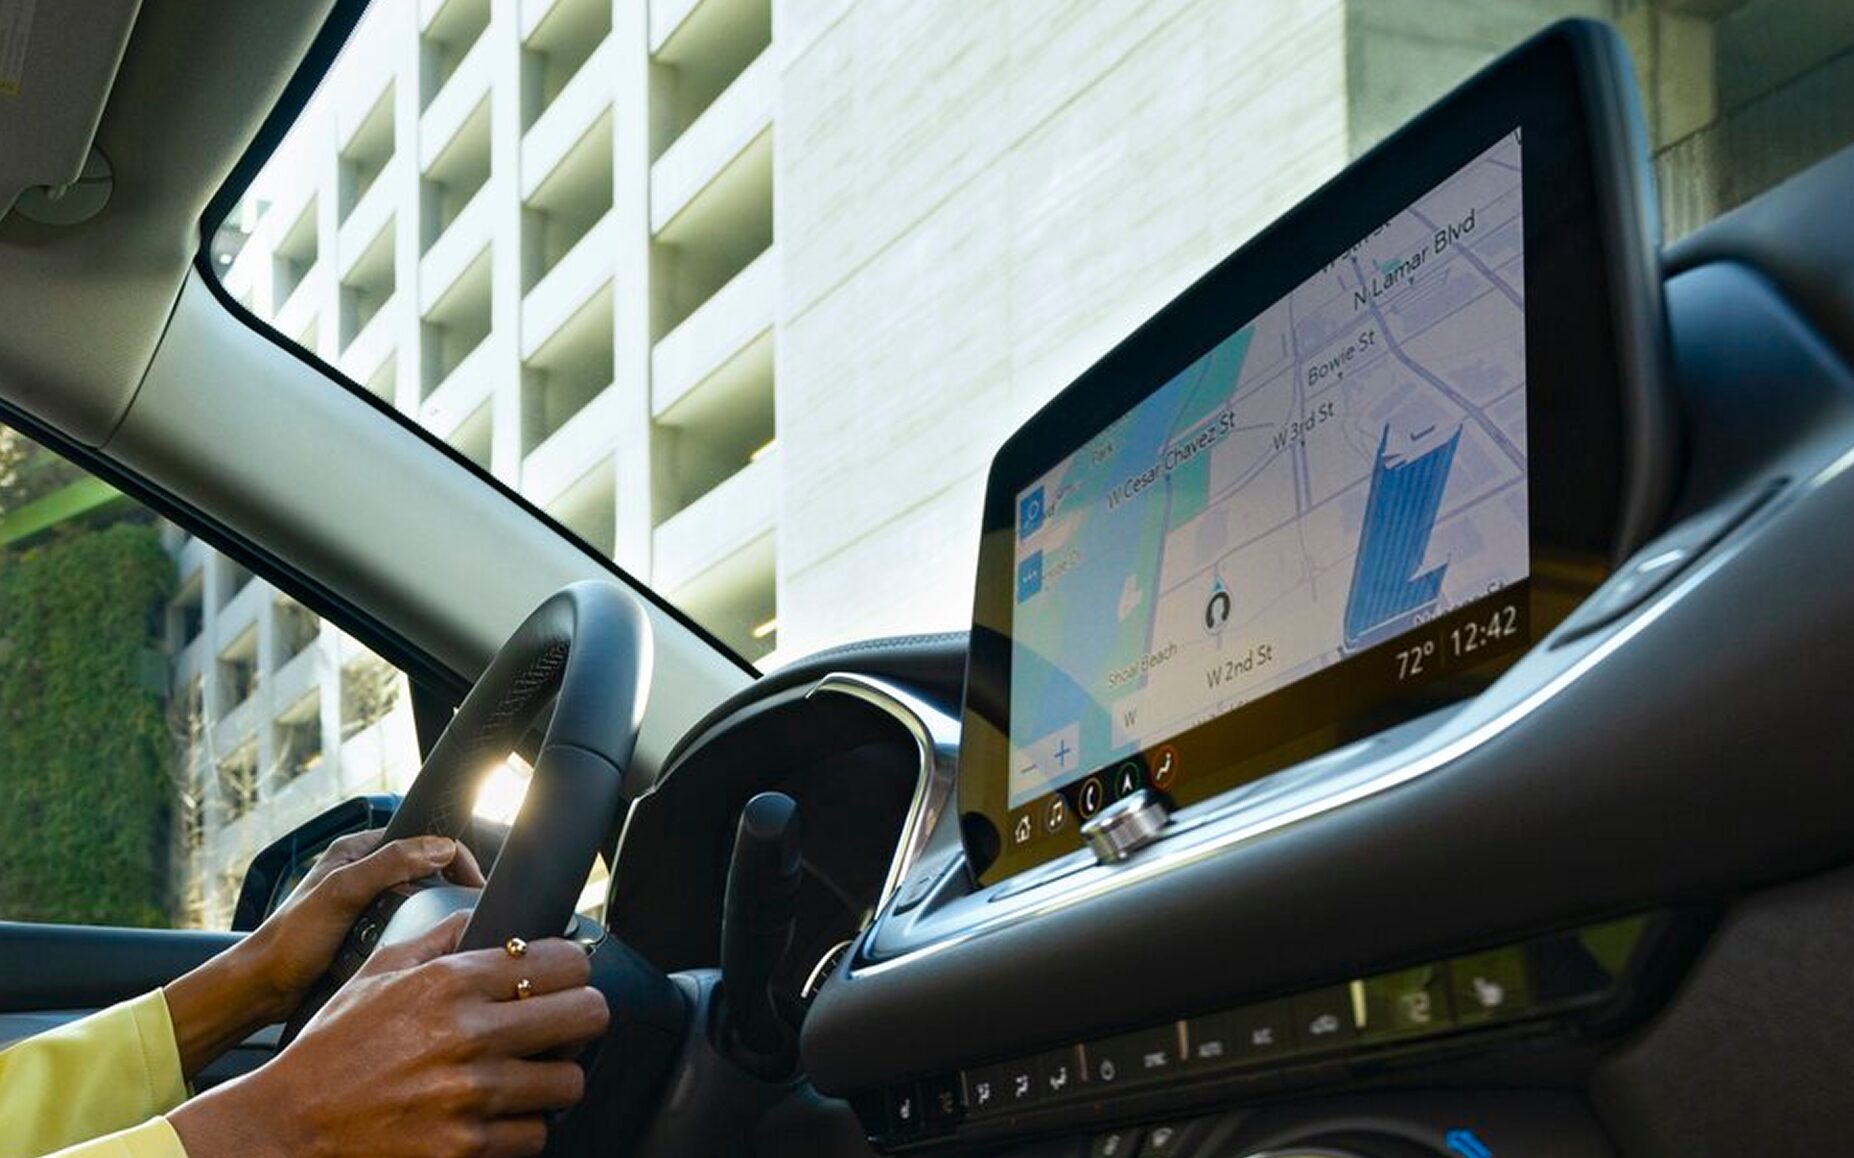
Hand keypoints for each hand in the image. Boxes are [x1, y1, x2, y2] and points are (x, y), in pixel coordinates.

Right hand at [169, 914, 609, 1157]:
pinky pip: (535, 1135)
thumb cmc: (329, 1050)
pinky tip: (497, 1116)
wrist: (287, 1128)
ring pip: (570, 1083)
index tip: (565, 978)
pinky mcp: (468, 1149)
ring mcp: (473, 1097)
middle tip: (563, 1026)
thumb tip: (479, 916)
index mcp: (451, 983)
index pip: (565, 961)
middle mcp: (470, 1036)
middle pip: (589, 1015)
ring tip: (528, 1075)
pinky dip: (522, 1128)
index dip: (573, 969)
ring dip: (553, 1080)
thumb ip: (435, 940)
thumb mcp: (375, 976)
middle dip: (581, 1018)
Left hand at [245, 829, 485, 1018]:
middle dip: (447, 887)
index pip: (423, 839)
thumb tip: (439, 847)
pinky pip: (406, 927)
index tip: (474, 884)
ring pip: (419, 902)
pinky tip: (419, 948)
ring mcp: (366, 905)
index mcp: (356, 851)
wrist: (261, 991)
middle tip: (464, 910)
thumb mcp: (341, 893)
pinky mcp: (367, 933)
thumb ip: (388, 865)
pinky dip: (417, 935)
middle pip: (425, 870)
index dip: (454, 858)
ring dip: (431, 916)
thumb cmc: (288, 942)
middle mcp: (363, 873)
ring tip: (441, 930)